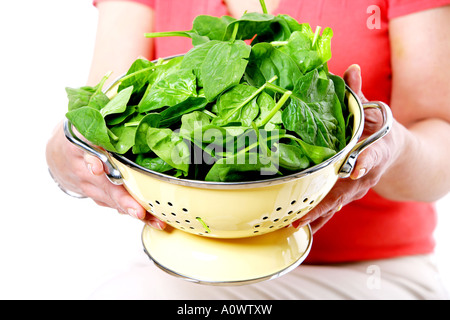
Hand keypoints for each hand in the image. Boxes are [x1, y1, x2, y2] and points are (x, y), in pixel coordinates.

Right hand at [46, 121, 165, 229]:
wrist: (58, 155)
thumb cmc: (79, 134)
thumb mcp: (85, 120)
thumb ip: (101, 113)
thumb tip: (124, 94)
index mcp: (79, 146)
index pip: (85, 152)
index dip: (92, 160)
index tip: (98, 168)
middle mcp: (84, 170)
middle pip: (103, 186)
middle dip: (122, 199)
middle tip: (138, 210)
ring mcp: (90, 186)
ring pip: (111, 200)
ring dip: (133, 210)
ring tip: (153, 219)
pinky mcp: (97, 196)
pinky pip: (115, 204)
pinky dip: (131, 211)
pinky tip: (150, 218)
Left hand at [293, 64, 394, 232]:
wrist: (394, 153)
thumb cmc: (379, 130)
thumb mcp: (372, 110)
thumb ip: (357, 92)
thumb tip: (351, 68)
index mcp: (373, 151)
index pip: (370, 156)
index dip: (363, 161)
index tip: (355, 168)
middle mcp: (364, 175)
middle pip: (345, 190)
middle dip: (323, 203)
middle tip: (302, 212)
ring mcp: (355, 189)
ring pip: (335, 206)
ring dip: (315, 216)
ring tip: (294, 224)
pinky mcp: (346, 196)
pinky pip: (330, 210)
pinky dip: (316, 219)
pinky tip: (297, 226)